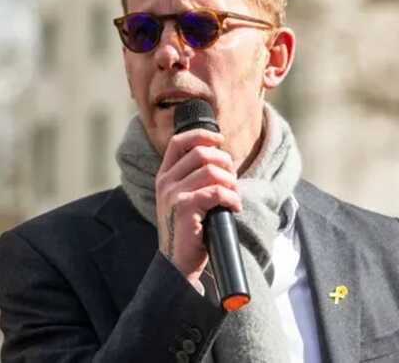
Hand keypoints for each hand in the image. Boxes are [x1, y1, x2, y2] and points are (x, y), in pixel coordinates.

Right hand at [155, 129, 241, 285]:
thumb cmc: (188, 230)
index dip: (201, 135)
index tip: (220, 140)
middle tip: (233, 178)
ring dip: (230, 182)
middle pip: (201, 153)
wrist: (178, 263)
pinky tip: (234, 207)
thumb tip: (222, 158)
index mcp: (164, 176)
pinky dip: (232, 198)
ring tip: (234, 195)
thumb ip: (194, 178)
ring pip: (211, 171)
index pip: (179, 142)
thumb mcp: (184, 198)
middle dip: (224, 162)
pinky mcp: (185, 208)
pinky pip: (217, 192)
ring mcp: (173, 194)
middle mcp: (166, 182)